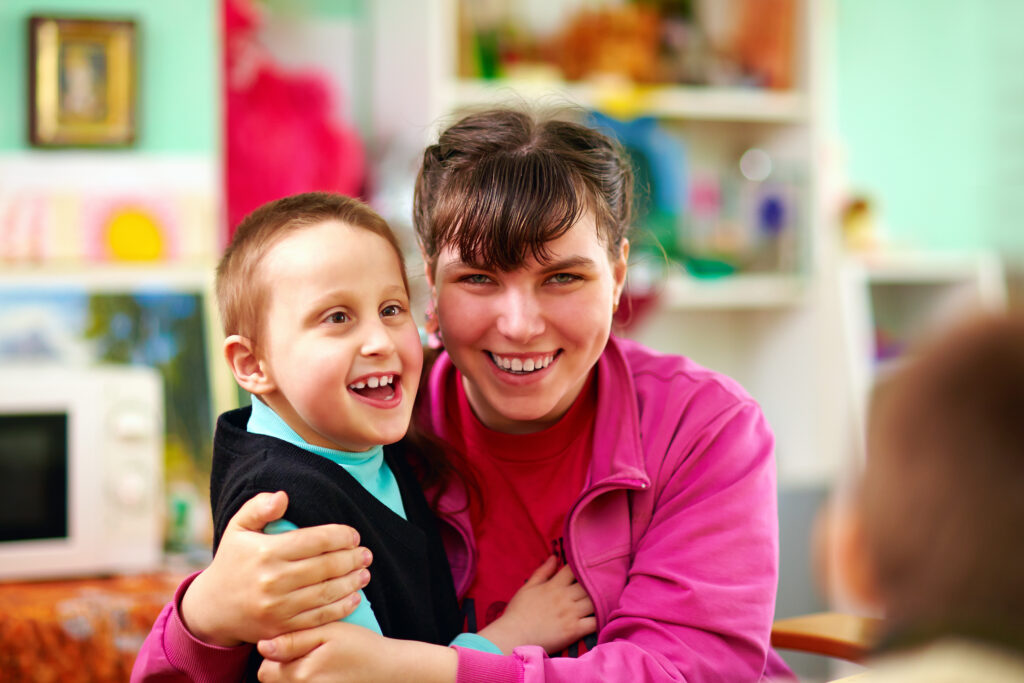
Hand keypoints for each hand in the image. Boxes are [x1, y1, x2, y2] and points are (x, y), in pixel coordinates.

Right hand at [181, 491, 372, 646]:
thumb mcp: (238, 528)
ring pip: (326, 593)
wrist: (212, 608)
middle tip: (366, 554)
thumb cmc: (233, 561)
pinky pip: (319, 618)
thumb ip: (259, 507)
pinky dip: (341, 608)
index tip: (353, 535)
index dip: (341, 536)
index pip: (315, 540)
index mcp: (266, 552)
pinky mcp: (281, 629)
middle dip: (352, 559)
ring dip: (352, 582)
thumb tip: (283, 496)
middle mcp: (272, 581)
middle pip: (325, 567)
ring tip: (365, 572)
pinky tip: (355, 597)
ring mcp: (277, 608)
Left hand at [257, 622, 456, 682]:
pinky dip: (306, 680)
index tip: (293, 644)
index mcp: (302, 674)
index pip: (264, 670)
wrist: (387, 669)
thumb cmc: (360, 646)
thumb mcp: (330, 631)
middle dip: (282, 666)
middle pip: (272, 681)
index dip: (275, 654)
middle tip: (306, 652)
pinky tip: (321, 672)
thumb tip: (262, 645)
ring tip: (315, 661)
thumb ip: (294, 638)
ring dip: (293, 674)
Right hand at [478, 555, 595, 653]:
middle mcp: (565, 597)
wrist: (513, 636)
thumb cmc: (518, 612)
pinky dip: (602, 618)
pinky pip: (595, 622)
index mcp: (554, 585)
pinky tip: (605, 616)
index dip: (583, 566)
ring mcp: (571, 614)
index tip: (590, 567)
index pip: (574, 569)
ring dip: (602, 599)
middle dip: (597, 582)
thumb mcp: (528, 587)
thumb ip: (543, 572)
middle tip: (605, 582)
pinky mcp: (575, 630)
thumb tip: (554, 557)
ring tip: (608, 598)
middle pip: (589, 584)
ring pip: (595, 601)